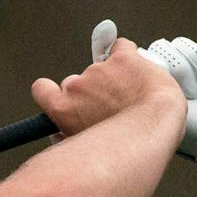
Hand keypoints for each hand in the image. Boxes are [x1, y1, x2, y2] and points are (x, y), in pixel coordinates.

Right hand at [29, 32, 183, 138]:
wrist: (155, 126)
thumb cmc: (127, 144)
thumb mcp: (86, 149)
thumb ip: (69, 137)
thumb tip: (61, 137)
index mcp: (63, 108)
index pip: (42, 89)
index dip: (50, 91)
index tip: (58, 94)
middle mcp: (76, 87)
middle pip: (75, 82)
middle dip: (89, 92)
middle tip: (107, 105)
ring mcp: (99, 70)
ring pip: (101, 69)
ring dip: (112, 79)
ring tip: (130, 96)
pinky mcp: (121, 58)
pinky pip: (120, 47)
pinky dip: (126, 55)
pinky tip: (134, 68)